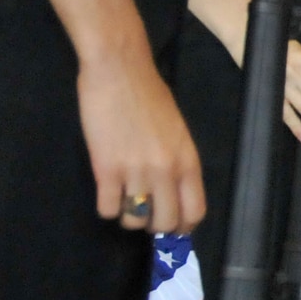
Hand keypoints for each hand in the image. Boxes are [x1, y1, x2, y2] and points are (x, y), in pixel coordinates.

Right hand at [77, 50, 203, 233]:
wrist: (119, 71)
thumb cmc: (149, 96)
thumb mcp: (177, 131)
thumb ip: (178, 162)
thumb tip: (173, 194)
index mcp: (188, 161)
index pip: (194, 212)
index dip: (183, 227)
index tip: (172, 227)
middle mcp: (166, 171)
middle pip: (165, 223)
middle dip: (154, 225)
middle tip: (144, 214)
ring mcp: (136, 172)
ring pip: (134, 220)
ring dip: (128, 216)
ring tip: (123, 199)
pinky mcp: (106, 169)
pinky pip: (107, 209)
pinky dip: (106, 206)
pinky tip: (106, 191)